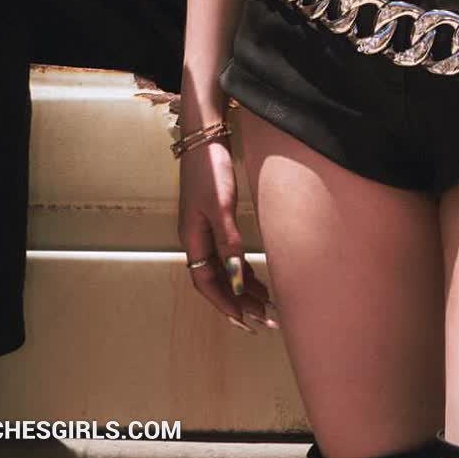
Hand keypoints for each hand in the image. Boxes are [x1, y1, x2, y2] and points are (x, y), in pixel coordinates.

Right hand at [178, 137, 277, 333]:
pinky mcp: (216, 218)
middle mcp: (197, 238)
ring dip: (242, 288)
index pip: (207, 283)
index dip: (225, 304)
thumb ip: (228, 241)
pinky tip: (257, 277)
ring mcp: (206, 228)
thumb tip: (236, 278)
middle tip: (263, 319)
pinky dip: (242, 268)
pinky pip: (228, 254)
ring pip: (224, 269)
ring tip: (265, 305)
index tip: (245, 321)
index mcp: (193, 238)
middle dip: (238, 302)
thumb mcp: (220, 205)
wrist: (205, 136)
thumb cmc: (210, 167)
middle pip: (216, 280)